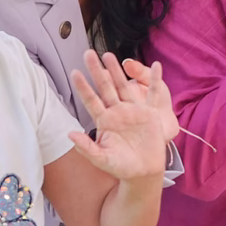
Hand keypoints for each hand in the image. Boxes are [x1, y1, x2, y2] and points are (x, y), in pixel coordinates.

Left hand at [68, 51, 173, 181]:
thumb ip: (86, 148)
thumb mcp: (102, 159)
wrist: (144, 172)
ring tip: (109, 54)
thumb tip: (70, 134)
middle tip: (88, 53)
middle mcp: (117, 111)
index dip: (83, 87)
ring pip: (124, 86)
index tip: (74, 72)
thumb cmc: (121, 167)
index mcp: (105, 121)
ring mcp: (133, 110)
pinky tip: (156, 66)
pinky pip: (153, 94)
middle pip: (106, 87)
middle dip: (97, 70)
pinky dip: (155, 80)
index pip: (91, 100)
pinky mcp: (150, 113)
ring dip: (117, 70)